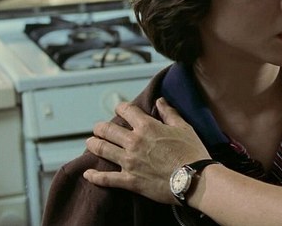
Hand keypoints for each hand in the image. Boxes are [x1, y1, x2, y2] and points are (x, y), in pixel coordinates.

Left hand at [83, 97, 210, 204]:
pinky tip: (88, 173)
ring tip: (90, 142)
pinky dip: (95, 176)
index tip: (119, 109)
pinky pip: (106, 178)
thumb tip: (160, 101)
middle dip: (101, 127)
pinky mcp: (129, 180)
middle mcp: (134, 142)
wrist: (193, 179)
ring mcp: (129, 162)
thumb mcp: (184, 128)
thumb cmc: (192, 152)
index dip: (121, 108)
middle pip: (108, 130)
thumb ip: (170, 113)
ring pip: (102, 150)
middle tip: (98, 128)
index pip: (127, 111)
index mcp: (147, 127)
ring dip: (94, 144)